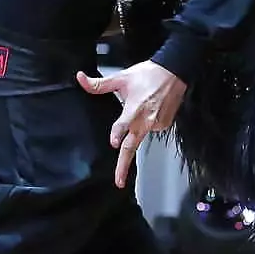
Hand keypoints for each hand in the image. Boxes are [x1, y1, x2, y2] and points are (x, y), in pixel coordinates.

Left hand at [77, 61, 185, 188]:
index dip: (117, 133)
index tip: (113, 143)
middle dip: (124, 166)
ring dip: (137, 130)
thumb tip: (80, 79)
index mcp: (134, 109)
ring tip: (143, 106)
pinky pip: (151, 130)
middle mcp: (146, 120)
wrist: (174, 71)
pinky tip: (150, 109)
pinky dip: (147, 124)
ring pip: (140, 135)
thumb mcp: (121, 78)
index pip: (123, 125)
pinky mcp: (164, 125)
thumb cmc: (149, 74)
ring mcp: (156, 125)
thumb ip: (99, 84)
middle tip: (119, 181)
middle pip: (132, 146)